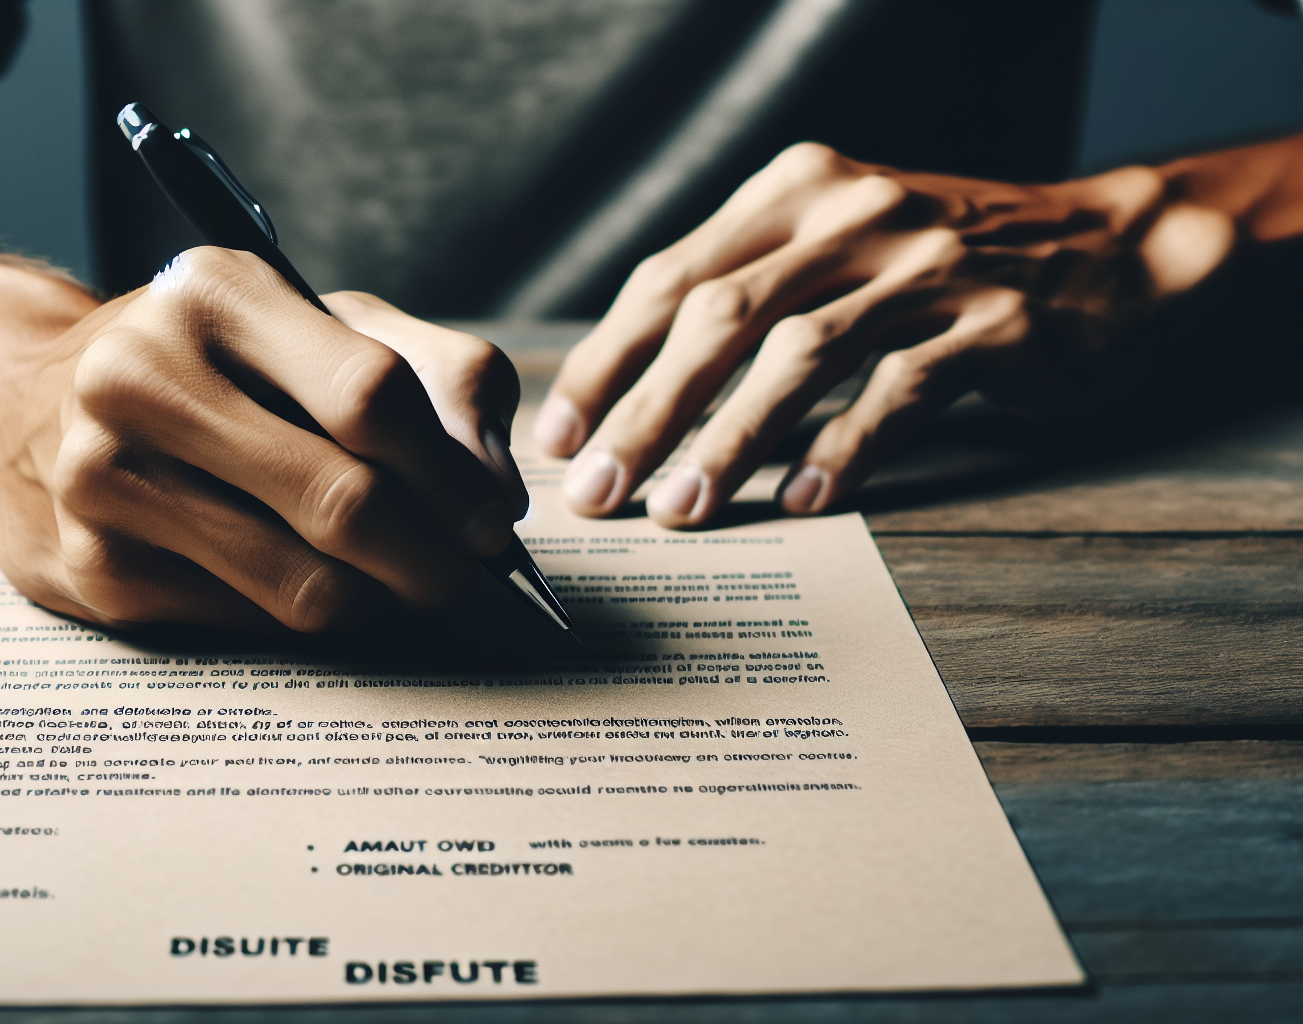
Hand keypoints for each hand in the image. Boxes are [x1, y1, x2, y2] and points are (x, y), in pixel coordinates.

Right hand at [0, 250, 524, 631]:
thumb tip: (498, 488)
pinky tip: (309, 586)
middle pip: (345, 502)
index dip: (454, 476)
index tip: (491, 521)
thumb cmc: (212, 368)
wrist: (27, 411)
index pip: (371, 395)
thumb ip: (437, 375)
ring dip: (381, 603)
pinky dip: (307, 619)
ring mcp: (105, 477)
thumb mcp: (321, 326)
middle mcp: (142, 375)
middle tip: (464, 579)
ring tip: (399, 586)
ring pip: (305, 586)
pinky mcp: (93, 569)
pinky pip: (249, 623)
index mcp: (214, 293)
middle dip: (434, 560)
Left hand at [534, 140, 1248, 526]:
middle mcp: (852, 214)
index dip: (606, 362)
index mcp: (794, 192)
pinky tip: (801, 501)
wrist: (1116, 245)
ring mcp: (928, 263)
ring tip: (679, 511)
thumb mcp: (835, 244)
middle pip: (717, 317)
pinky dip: (843, 448)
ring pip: (799, 353)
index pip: (669, 278)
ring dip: (727, 441)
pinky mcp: (997, 320)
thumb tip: (629, 396)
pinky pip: (901, 390)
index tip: (560, 438)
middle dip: (645, 412)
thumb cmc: (944, 263)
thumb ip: (746, 292)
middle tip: (597, 494)